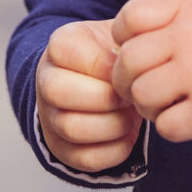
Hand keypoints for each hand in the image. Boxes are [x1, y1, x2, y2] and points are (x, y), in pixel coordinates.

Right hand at [36, 19, 142, 172]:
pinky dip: (115, 149)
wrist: (103, 78)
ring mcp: (50, 118)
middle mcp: (46, 81)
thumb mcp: (122, 33)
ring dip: (113, 124)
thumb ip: (131, 38)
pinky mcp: (63, 149)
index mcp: (61, 46)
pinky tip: (129, 133)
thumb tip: (144, 59)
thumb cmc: (117, 53)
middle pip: (60, 92)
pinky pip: (85, 158)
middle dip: (106, 97)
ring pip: (72, 128)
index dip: (104, 64)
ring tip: (133, 114)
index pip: (69, 52)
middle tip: (131, 96)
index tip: (129, 69)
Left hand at [111, 0, 191, 145]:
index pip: (128, 17)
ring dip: (150, 107)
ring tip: (173, 101)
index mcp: (191, 5)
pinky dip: (172, 127)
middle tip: (149, 85)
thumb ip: (165, 19)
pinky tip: (191, 115)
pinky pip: (163, 127)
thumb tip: (117, 45)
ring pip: (140, 96)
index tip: (141, 51)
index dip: (124, 39)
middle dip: (129, 80)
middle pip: (127, 61)